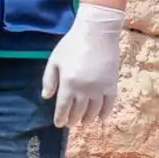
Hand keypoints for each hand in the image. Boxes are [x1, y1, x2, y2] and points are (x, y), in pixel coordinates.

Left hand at [43, 3, 124, 126]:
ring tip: (83, 122)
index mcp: (68, 83)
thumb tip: (46, 97)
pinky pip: (109, 104)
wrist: (97, 33)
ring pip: (94, 110)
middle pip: (78, 111)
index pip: (63, 107)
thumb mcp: (54, 61)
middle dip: (73, 120)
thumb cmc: (71, 45)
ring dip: (87, 118)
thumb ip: (49, 80)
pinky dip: (105, 113)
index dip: (60, 117)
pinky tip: (100, 118)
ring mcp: (100, 88)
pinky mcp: (112, 85)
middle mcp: (84, 89)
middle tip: (69, 124)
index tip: (59, 124)